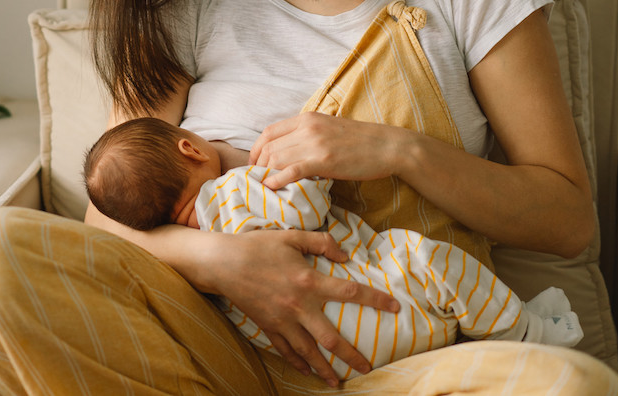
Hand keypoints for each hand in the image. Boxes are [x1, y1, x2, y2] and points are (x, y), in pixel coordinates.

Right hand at [202, 229, 399, 386]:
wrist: (222, 262)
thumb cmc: (258, 246)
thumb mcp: (291, 236)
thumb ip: (321, 242)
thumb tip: (345, 255)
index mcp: (308, 280)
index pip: (350, 292)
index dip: (375, 300)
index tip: (395, 308)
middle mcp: (298, 306)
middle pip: (331, 337)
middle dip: (351, 355)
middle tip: (367, 367)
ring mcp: (282, 320)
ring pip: (308, 351)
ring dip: (324, 368)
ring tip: (338, 383)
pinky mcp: (267, 327)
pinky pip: (285, 350)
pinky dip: (297, 363)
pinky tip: (306, 371)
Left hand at [249, 112, 412, 189]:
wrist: (388, 146)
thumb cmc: (360, 141)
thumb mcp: (328, 128)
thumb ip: (307, 134)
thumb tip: (288, 150)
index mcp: (307, 118)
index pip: (269, 132)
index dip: (256, 150)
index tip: (254, 165)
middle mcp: (307, 127)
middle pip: (269, 147)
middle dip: (258, 166)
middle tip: (257, 181)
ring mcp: (315, 143)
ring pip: (277, 159)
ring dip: (266, 174)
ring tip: (264, 187)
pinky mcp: (324, 160)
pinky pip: (292, 170)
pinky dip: (278, 179)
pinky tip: (272, 187)